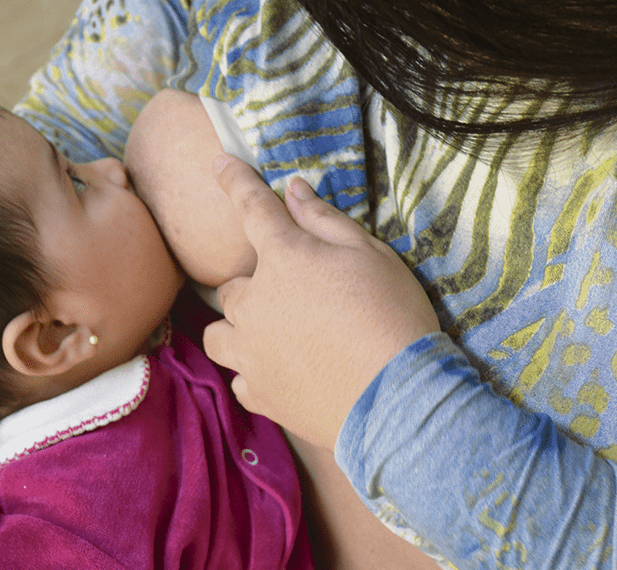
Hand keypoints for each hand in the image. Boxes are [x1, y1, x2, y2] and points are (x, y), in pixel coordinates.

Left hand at [203, 155, 438, 449]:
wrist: (397, 400)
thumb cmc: (392, 315)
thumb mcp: (370, 254)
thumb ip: (324, 220)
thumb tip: (293, 190)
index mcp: (283, 258)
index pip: (251, 206)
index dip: (234, 179)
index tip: (219, 161)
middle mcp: (254, 304)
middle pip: (232, 286)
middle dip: (255, 284)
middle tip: (296, 294)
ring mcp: (251, 353)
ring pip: (220, 334)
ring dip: (238, 328)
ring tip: (270, 334)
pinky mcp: (260, 395)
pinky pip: (240, 378)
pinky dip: (253, 371)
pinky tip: (280, 371)